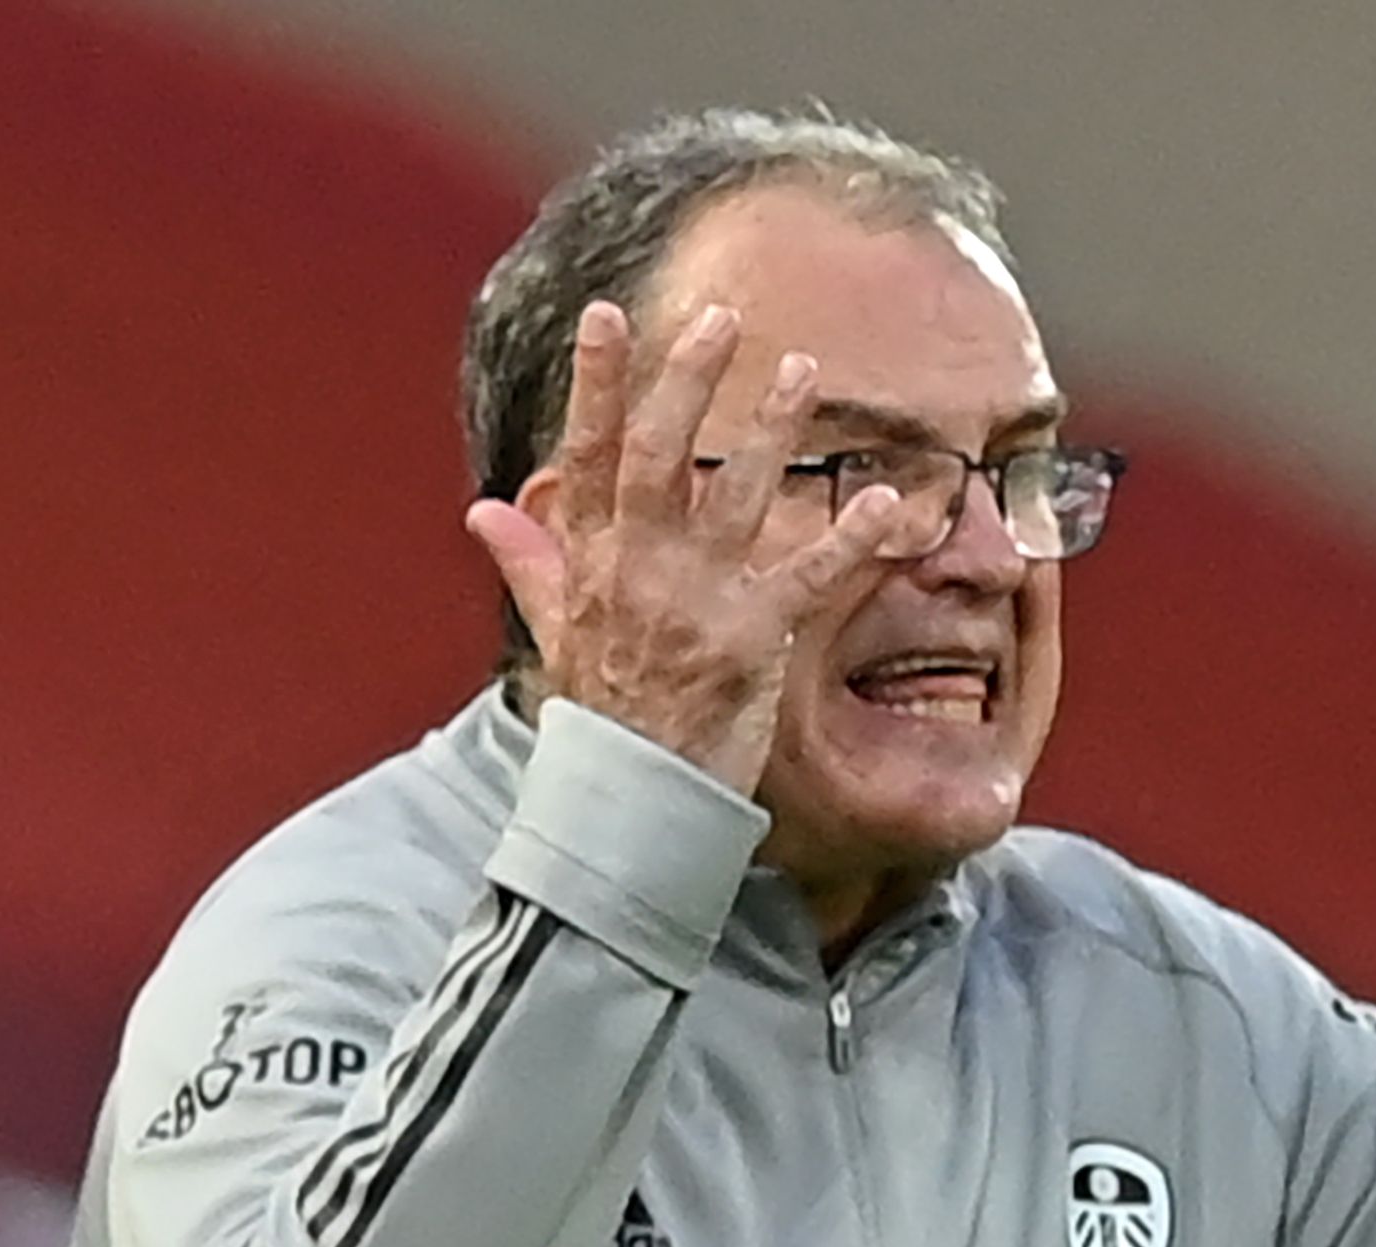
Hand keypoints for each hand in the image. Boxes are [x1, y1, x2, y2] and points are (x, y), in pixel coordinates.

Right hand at [461, 300, 904, 793]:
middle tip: (721, 317)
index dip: (598, 384)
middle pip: (662, 457)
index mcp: (594, 563)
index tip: (607, 316)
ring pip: (737, 498)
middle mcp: (640, 571)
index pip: (588, 456)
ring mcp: (696, 603)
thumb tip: (485, 512)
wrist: (635, 800)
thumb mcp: (556, 636)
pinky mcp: (752, 640)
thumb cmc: (605, 717)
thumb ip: (532, 566)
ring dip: (772, 430)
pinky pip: (809, 579)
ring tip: (804, 370)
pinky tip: (890, 502)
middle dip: (688, 381)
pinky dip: (852, 540)